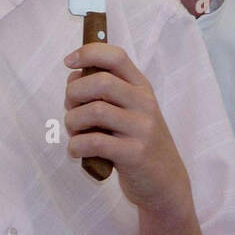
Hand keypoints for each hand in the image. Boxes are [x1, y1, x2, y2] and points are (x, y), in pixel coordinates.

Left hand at [63, 43, 193, 217]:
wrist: (165, 181)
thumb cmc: (138, 142)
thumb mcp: (132, 110)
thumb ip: (107, 93)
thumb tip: (74, 77)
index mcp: (142, 87)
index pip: (116, 57)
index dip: (88, 53)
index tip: (69, 62)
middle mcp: (144, 103)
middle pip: (100, 82)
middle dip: (73, 93)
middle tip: (70, 108)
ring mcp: (141, 128)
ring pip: (93, 111)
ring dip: (72, 122)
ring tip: (75, 133)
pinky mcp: (134, 154)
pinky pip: (94, 142)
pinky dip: (76, 146)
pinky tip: (77, 151)